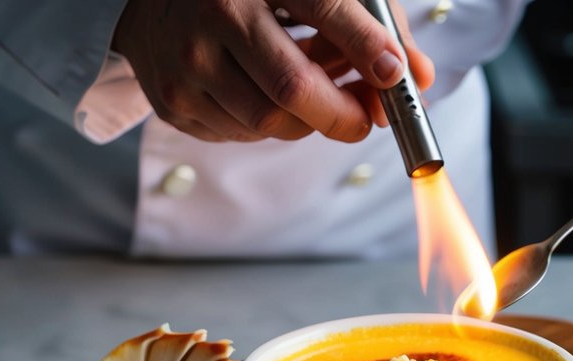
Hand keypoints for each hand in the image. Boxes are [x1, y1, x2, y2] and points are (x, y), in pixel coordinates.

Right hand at [113, 0, 434, 143]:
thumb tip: (419, 79)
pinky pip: (241, 134)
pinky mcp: (174, 100)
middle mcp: (217, 14)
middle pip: (292, 88)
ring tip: (315, 95)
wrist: (153, 0)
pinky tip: (267, 96)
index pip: (323, 7)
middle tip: (365, 120)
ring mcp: (188, 61)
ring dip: (307, 121)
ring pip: (269, 122)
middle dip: (342, 114)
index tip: (394, 75)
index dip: (364, 45)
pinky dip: (269, 125)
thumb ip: (370, 25)